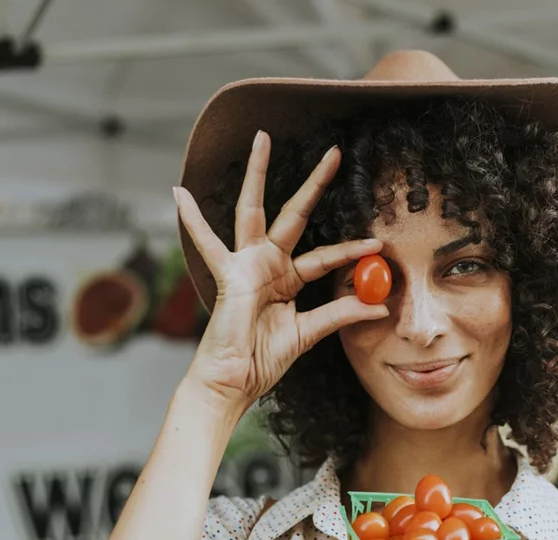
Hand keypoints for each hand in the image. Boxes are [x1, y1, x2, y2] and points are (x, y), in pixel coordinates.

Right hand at [175, 130, 387, 405]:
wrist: (233, 383)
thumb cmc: (262, 360)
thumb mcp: (309, 333)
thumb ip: (340, 314)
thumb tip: (379, 306)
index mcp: (286, 279)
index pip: (325, 256)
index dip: (351, 249)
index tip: (378, 243)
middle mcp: (267, 264)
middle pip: (294, 214)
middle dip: (315, 183)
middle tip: (335, 151)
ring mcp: (246, 265)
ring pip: (254, 209)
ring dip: (257, 173)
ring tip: (262, 139)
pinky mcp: (228, 274)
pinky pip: (208, 244)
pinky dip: (192, 220)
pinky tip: (179, 193)